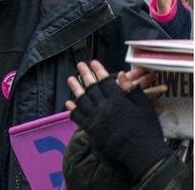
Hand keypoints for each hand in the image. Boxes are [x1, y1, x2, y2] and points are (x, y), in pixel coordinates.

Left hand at [65, 60, 169, 180]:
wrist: (142, 153)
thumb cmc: (147, 129)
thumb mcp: (145, 107)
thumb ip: (132, 90)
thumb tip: (121, 74)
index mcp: (118, 100)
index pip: (105, 81)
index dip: (99, 70)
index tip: (93, 62)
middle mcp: (104, 107)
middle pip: (92, 88)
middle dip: (85, 74)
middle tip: (79, 65)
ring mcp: (96, 119)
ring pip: (82, 100)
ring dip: (75, 88)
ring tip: (70, 79)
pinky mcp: (92, 130)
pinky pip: (78, 117)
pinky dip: (72, 109)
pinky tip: (69, 102)